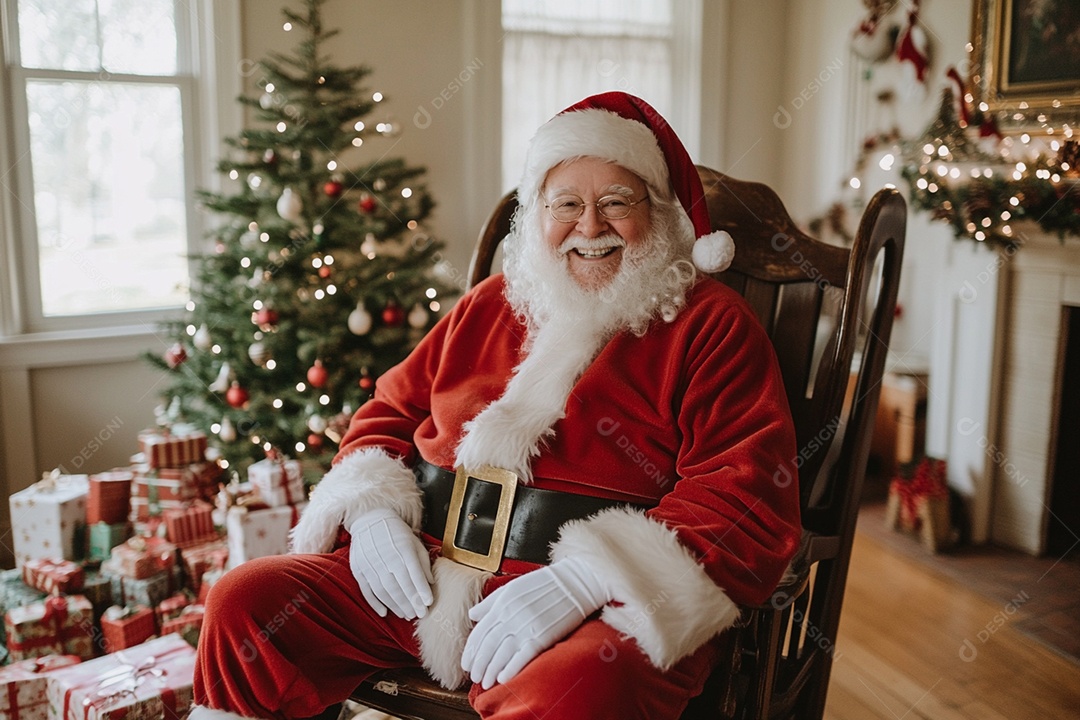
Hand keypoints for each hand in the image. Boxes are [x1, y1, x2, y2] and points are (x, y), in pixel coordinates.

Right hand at [348, 508, 433, 618]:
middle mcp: (386, 557)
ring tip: (406, 614)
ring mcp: (371, 564)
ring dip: (396, 605)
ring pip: (384, 591)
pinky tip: (385, 613)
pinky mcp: (359, 569)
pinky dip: (375, 603)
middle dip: (411, 603)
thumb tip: (430, 582)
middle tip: (419, 614)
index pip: (414, 573)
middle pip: (400, 586)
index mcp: (403, 548)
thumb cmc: (396, 532)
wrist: (370, 519)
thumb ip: (423, 562)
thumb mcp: (414, 542)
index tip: (429, 603)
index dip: (422, 590)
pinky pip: (367, 590)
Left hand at [461, 556, 608, 687]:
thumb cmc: (544, 584)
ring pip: (501, 654)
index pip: (479, 632)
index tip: (467, 663)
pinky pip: (522, 656)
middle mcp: (511, 616)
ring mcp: (526, 627)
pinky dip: (510, 669)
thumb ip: (491, 602)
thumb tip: (472, 615)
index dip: (471, 650)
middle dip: (479, 664)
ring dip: (491, 671)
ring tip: (486, 683)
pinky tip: (503, 679)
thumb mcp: (512, 587)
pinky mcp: (542, 636)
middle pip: (488, 646)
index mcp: (502, 604)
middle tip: (474, 677)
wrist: (575, 582)